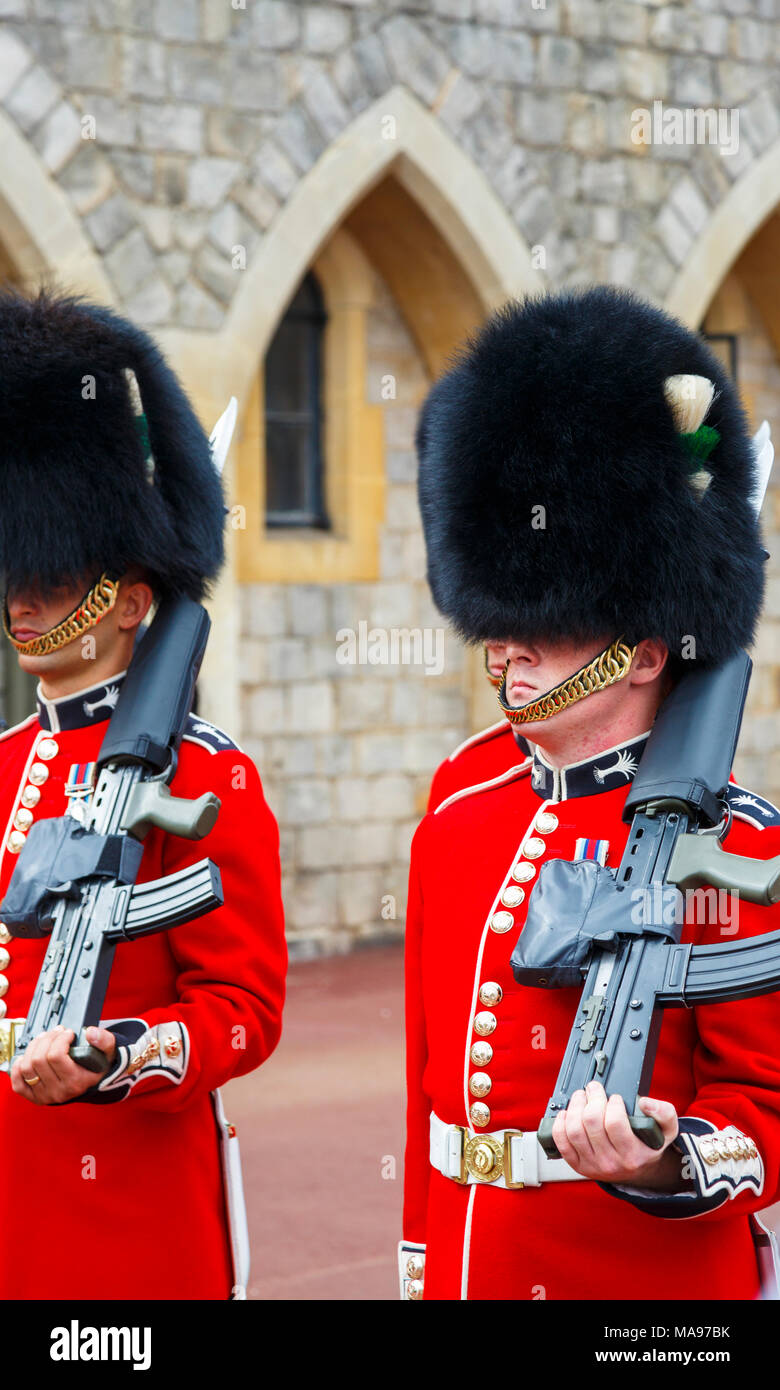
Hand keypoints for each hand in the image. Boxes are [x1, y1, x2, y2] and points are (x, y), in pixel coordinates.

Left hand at [10, 1025, 116, 1105]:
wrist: (93, 1081)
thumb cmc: (98, 1065)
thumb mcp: (108, 1051)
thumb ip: (105, 1040)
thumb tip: (90, 1033)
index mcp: (76, 1082)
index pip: (56, 1056)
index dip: (60, 1038)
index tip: (68, 1033)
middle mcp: (59, 1092)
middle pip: (39, 1059)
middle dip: (46, 1039)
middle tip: (56, 1033)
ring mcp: (45, 1096)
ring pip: (27, 1067)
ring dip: (33, 1048)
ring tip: (44, 1040)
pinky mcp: (34, 1096)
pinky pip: (18, 1083)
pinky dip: (19, 1067)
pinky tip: (29, 1056)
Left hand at [552, 1081, 683, 1189]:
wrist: (637, 1169)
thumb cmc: (648, 1145)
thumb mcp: (666, 1130)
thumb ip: (663, 1113)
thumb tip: (645, 1102)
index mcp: (633, 1155)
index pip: (615, 1124)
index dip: (613, 1104)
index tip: (615, 1097)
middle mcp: (611, 1163)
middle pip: (591, 1123)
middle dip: (592, 1098)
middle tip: (594, 1088)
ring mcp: (592, 1165)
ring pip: (574, 1131)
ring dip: (575, 1107)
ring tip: (581, 1096)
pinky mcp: (577, 1164)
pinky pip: (562, 1143)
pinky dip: (560, 1124)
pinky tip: (566, 1113)